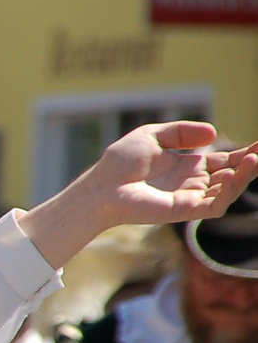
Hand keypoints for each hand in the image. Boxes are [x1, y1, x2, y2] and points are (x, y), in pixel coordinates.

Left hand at [21, 123, 257, 268]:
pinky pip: (214, 205)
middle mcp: (193, 183)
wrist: (100, 186)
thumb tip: (213, 135)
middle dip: (250, 164)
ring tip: (254, 159)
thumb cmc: (120, 163)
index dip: (244, 153)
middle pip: (232, 176)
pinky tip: (233, 176)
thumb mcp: (152, 136)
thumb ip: (182, 132)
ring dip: (244, 177)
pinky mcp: (183, 210)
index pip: (225, 161)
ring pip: (228, 192)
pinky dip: (228, 192)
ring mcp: (190, 198)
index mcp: (188, 166)